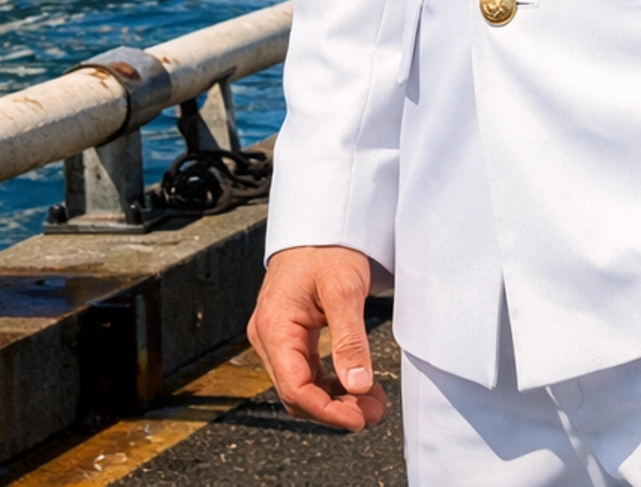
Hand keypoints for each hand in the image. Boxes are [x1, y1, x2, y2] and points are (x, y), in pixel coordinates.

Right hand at [247, 245, 387, 431]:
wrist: (319, 221)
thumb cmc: (326, 246)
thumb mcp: (343, 290)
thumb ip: (349, 340)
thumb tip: (358, 385)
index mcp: (274, 326)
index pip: (295, 387)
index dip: (326, 411)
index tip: (358, 418)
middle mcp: (268, 335)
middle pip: (296, 392)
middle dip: (335, 409)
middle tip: (372, 411)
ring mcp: (276, 336)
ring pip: (301, 385)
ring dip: (335, 400)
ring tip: (370, 402)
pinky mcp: (289, 334)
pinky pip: (305, 371)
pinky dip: (330, 383)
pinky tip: (356, 385)